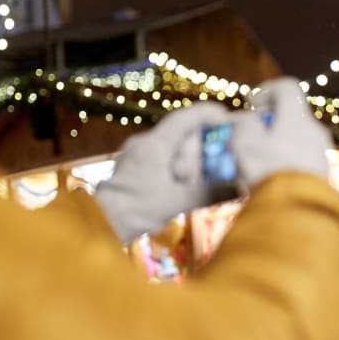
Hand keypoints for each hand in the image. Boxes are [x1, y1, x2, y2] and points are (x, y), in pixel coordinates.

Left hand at [96, 102, 231, 242]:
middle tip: (218, 150)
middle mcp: (141, 145)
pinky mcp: (125, 173)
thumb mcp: (178, 201)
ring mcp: (131, 158)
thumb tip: (240, 188)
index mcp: (154, 144)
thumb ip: (211, 193)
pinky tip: (178, 185)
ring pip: (164, 149)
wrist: (98, 225)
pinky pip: (154, 162)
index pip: (184, 118)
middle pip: (176, 134)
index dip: (205, 114)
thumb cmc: (136, 209)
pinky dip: (171, 167)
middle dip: (198, 140)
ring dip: (184, 157)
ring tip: (200, 172)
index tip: (224, 116)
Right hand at [230, 77, 330, 188]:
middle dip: (266, 123)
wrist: (298, 211)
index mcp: (298, 116)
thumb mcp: (243, 143)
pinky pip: (299, 159)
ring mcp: (321, 153)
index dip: (266, 90)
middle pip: (290, 116)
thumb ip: (243, 127)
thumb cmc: (269, 169)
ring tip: (253, 161)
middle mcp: (315, 130)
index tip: (251, 105)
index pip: (287, 87)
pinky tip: (267, 177)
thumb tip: (248, 125)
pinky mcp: (321, 174)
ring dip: (274, 144)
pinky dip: (283, 161)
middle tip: (248, 136)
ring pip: (294, 139)